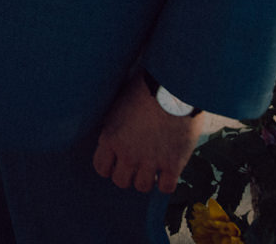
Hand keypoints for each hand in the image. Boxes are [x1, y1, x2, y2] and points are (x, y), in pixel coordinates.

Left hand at [91, 74, 203, 193]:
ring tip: (154, 167)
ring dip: (147, 179)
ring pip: (142, 187)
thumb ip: (114, 123)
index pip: (101, 167)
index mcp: (110, 137)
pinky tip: (169, 171)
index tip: (119, 161)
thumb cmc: (146, 88)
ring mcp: (150, 161)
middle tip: (138, 164)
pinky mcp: (173, 164)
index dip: (110, 166)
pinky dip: (167, 182)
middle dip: (128, 174)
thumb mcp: (119, 102)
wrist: (174, 88)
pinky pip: (165, 188)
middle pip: (121, 181)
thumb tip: (112, 130)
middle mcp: (127, 153)